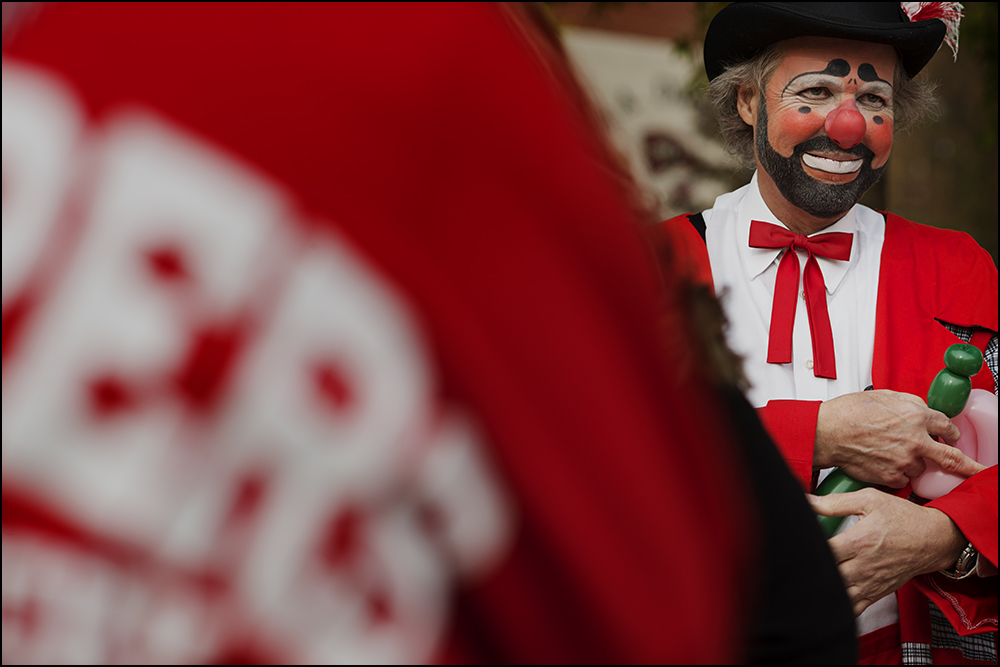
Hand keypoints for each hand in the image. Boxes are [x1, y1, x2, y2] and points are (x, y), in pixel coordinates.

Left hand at [809, 489, 967, 615]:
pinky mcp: (876, 593)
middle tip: (798, 560)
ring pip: (838, 594)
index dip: (808, 547)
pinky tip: (826, 595)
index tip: (797, 541)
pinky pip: (853, 608)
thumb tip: (808, 500)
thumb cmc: (902, 518)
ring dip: (823, 586)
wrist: (934, 540)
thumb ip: (836, 502)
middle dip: (812, 568)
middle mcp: (863, 566)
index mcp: (860, 542)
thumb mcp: (870, 500)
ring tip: (810, 577)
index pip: (825, 551)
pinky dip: (837, 605)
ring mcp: (870, 583)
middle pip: (829, 575)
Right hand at [814, 390, 982, 487]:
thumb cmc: (849, 413)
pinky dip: (895, 473)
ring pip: (920, 467)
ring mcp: (905, 461)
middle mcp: (916, 440)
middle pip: (952, 457)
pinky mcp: (892, 476)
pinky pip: (902, 479)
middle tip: (978, 471)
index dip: (950, 433)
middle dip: (969, 466)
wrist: (828, 432)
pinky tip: (880, 461)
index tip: (952, 438)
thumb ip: (911, 404)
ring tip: (889, 452)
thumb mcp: (885, 396)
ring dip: (912, 462)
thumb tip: (923, 411)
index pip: (947, 427)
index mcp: (917, 416)